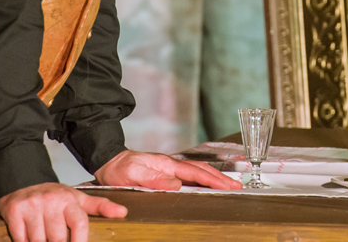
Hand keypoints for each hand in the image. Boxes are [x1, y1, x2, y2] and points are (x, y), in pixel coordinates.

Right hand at [0, 181, 125, 241]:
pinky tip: (29, 238)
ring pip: (38, 241)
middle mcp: (51, 201)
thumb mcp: (77, 198)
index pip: (79, 224)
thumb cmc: (54, 196)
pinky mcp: (14, 212)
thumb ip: (99, 207)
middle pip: (57, 238)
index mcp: (69, 199)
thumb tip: (123, 213)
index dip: (79, 241)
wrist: (23, 181)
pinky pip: (20, 239)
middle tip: (57, 240)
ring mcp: (32, 206)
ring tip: (43, 238)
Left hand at [94, 149, 241, 190]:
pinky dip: (204, 177)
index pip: (195, 174)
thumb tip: (177, 184)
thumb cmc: (120, 169)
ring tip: (229, 184)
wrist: (109, 161)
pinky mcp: (167, 171)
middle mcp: (171, 164)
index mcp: (167, 165)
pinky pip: (191, 174)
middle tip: (237, 186)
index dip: (213, 180)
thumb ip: (155, 179)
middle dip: (221, 178)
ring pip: (198, 171)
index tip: (228, 186)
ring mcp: (170, 167)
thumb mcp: (134, 174)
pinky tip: (208, 181)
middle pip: (202, 170)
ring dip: (215, 177)